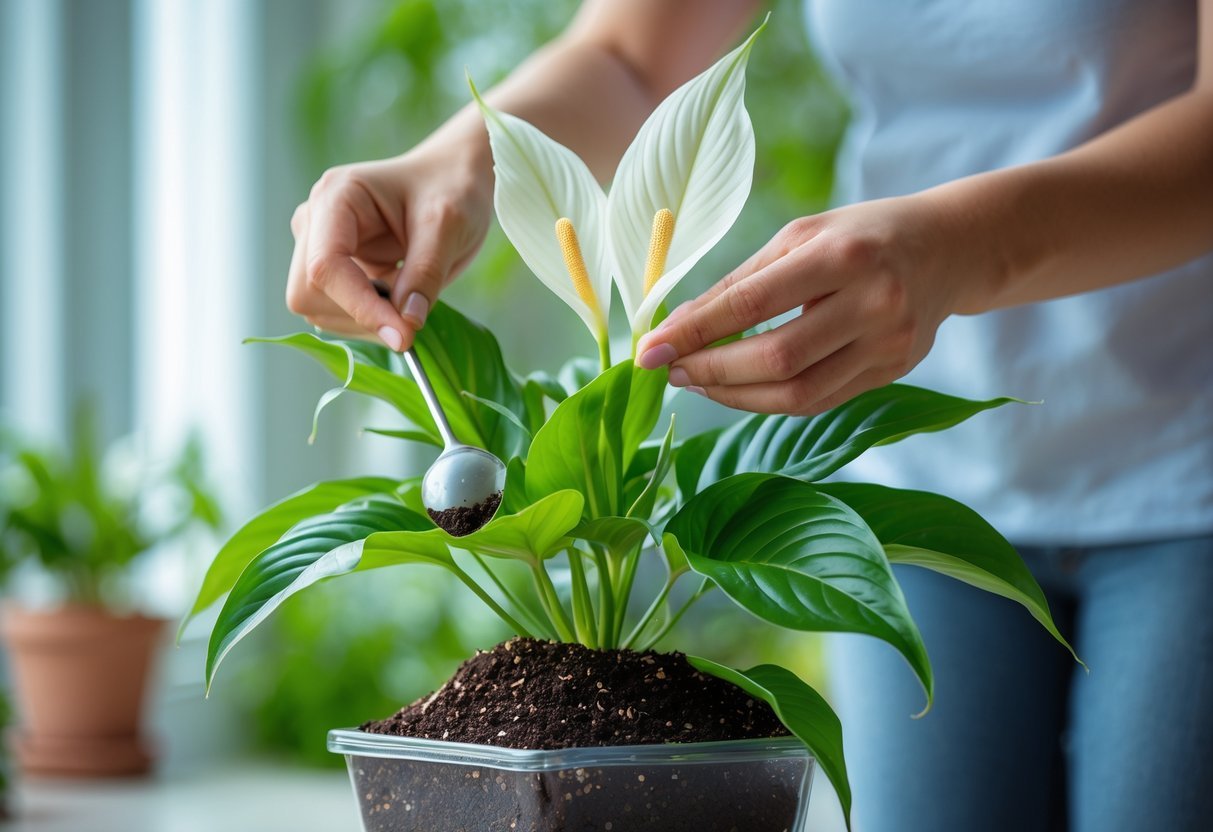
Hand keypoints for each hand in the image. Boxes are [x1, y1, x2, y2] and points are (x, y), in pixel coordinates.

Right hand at [286, 138, 492, 350]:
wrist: (452, 180)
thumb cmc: (451, 189)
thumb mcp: (449, 225)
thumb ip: (425, 273)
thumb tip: (406, 324)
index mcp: (336, 198)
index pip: (324, 267)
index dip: (360, 307)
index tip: (404, 335)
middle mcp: (316, 222)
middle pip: (309, 294)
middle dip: (361, 315)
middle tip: (412, 316)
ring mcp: (319, 247)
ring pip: (319, 311)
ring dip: (368, 320)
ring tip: (410, 292)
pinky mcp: (334, 270)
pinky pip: (338, 314)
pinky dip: (371, 319)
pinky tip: (400, 297)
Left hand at [634, 195, 978, 415]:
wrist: (950, 249)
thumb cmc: (862, 235)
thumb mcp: (801, 236)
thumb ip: (743, 280)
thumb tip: (678, 324)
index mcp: (842, 255)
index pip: (751, 303)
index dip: (694, 330)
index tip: (650, 347)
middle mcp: (872, 302)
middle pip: (775, 358)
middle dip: (710, 370)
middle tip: (669, 369)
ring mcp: (888, 345)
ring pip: (797, 393)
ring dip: (735, 395)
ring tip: (697, 381)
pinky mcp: (893, 373)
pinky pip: (819, 402)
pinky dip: (770, 401)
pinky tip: (738, 389)